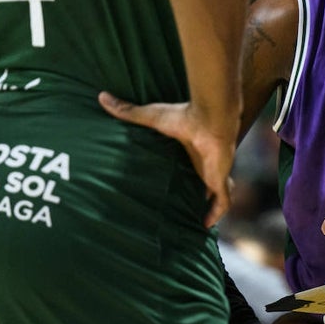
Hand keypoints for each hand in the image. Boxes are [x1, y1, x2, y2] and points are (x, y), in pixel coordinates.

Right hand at [98, 92, 234, 227]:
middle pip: (202, 181)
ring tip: (194, 220)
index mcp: (191, 150)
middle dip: (195, 192)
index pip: (189, 164)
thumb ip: (128, 111)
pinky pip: (222, 203)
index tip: (172, 184)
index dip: (184, 173)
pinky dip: (216, 214)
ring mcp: (213, 172)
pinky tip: (206, 226)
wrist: (210, 118)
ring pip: (215, 193)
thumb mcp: (152, 116)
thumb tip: (102, 97)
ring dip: (208, 205)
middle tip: (181, 207)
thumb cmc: (184, 116)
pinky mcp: (219, 181)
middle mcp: (204, 163)